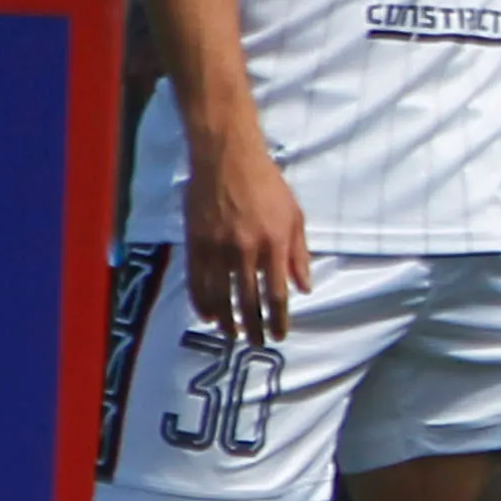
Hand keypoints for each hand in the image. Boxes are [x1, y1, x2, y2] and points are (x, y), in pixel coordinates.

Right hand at [182, 132, 315, 343]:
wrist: (228, 158)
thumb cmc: (267, 184)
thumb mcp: (295, 216)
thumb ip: (300, 254)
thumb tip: (304, 288)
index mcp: (275, 243)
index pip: (277, 293)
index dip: (278, 319)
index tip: (280, 335)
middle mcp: (246, 250)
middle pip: (248, 301)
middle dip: (254, 326)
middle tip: (257, 342)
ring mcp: (218, 248)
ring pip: (221, 295)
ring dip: (227, 320)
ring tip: (233, 334)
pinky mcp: (196, 243)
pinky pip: (197, 281)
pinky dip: (202, 302)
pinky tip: (207, 315)